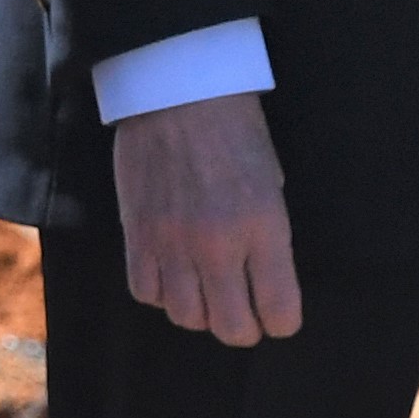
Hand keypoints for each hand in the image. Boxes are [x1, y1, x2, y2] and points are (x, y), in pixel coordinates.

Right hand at [114, 91, 300, 346]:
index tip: (278, 313)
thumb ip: (267, 235)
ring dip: (201, 310)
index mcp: (263, 226)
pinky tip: (172, 271)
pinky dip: (161, 292)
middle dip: (244, 327)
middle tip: (244, 309)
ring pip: (186, 317)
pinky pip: (146, 292)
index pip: (279, 312)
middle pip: (232, 329)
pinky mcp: (136, 234)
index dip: (283, 321)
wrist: (174, 89)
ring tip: (206, 287)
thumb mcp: (271, 179)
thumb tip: (261, 280)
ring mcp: (172, 243)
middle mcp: (218, 244)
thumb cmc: (233, 127)